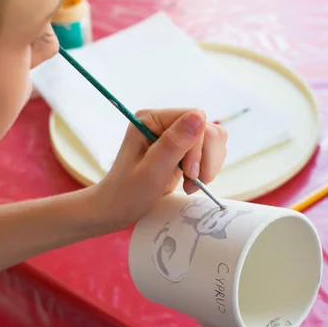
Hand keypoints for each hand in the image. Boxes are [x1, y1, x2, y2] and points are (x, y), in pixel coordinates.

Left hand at [94, 108, 226, 230]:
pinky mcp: (180, 150)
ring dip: (207, 166)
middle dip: (205, 158)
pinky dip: (206, 169)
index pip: (195, 118)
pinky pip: (208, 152)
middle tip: (191, 182)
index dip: (198, 147)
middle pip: (208, 129)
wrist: (115, 210)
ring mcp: (173, 136)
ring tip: (190, 185)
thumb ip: (174, 143)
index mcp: (151, 119)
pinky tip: (190, 184)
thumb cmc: (128, 193)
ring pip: (212, 140)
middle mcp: (163, 122)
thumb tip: (200, 116)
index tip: (189, 173)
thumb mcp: (152, 171)